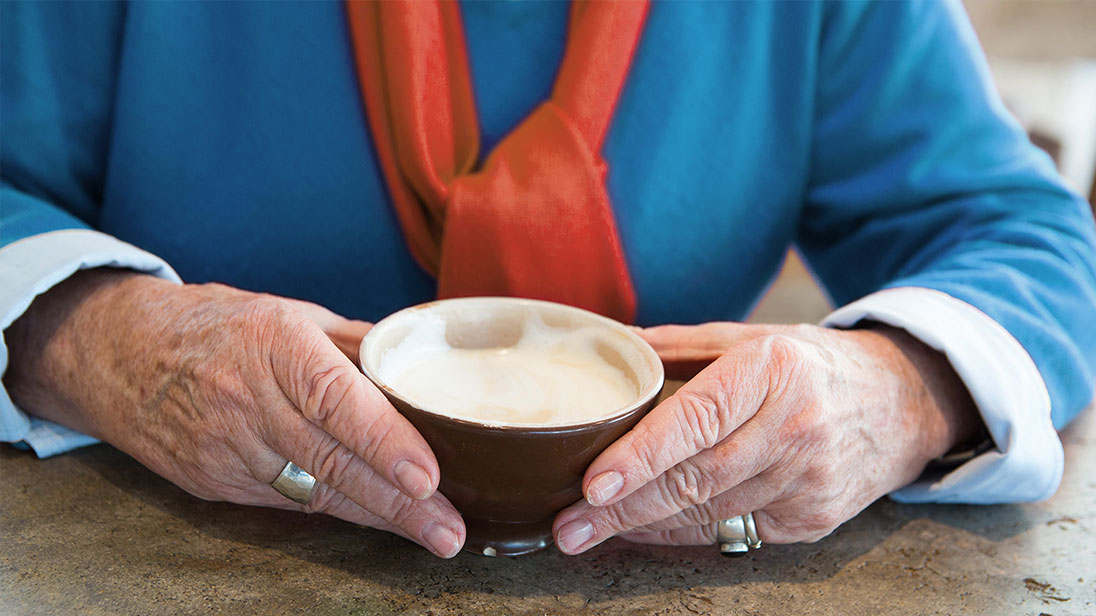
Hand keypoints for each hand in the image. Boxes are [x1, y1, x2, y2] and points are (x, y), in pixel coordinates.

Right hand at [4, 269, 464, 556]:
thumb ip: (354, 343)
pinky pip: (288, 502)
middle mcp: (249, 400)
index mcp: (273, 344)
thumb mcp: (287, 312)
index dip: (384, 441)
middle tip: (449, 530)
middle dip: (400, 503)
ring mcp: (227, 449)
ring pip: (315, 493)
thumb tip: (417, 364)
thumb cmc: (215, 325)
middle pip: (333, 461)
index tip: (427, 475)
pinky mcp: (214, 483)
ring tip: (432, 535)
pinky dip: (338, 512)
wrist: (116, 353)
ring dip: (379, 517)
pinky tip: (380, 520)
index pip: (336, 399)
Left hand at [551, 322, 982, 552]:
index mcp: (772, 370)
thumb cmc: (812, 364)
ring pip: (709, 514)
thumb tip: (611, 344)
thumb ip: (681, 345)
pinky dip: (682, 535)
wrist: (903, 400)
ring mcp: (809, 480)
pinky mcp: (814, 518)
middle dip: (623, 509)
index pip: (697, 420)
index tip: (593, 482)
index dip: (642, 456)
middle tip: (567, 526)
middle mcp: (794, 428)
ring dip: (643, 527)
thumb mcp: (754, 336)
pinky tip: (643, 531)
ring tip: (587, 532)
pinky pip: (734, 534)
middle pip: (694, 480)